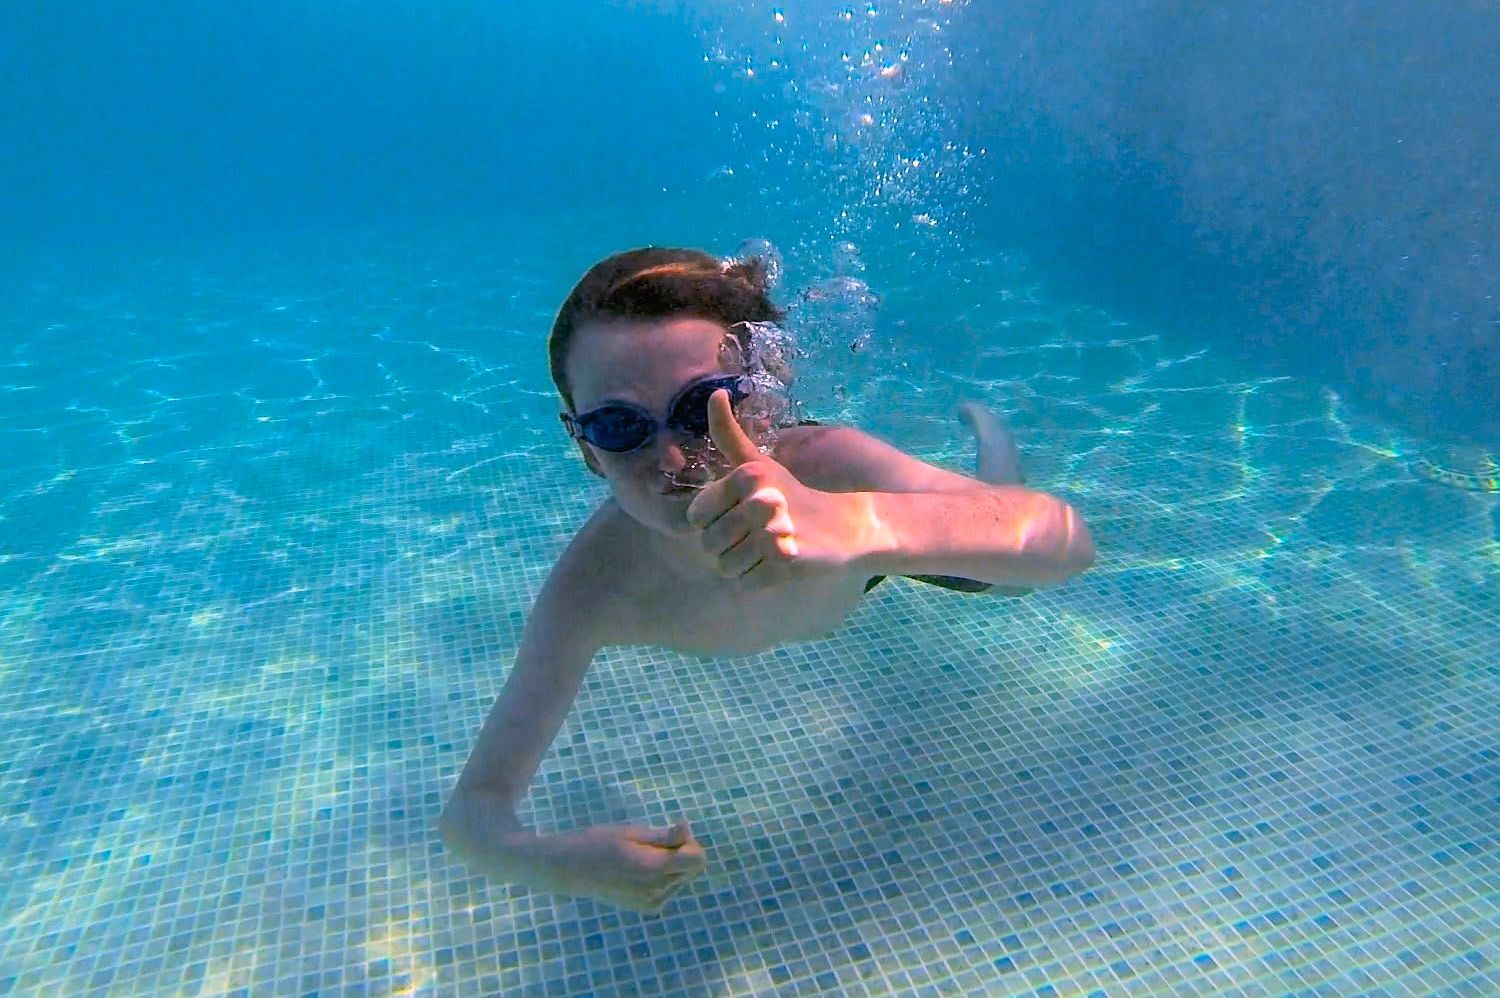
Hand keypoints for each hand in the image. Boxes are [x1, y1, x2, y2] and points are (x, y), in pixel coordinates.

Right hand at [544, 819, 706, 912]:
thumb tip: (687, 828)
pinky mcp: (648, 908)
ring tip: (642, 857)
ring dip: (672, 866)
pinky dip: (663, 878)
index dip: (689, 843)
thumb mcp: (633, 832)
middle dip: (681, 853)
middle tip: (653, 843)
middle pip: (691, 869)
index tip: (670, 834)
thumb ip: (664, 836)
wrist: (573, 870)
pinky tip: (640, 872)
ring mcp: (654, 902)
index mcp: (655, 869)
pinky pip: (669, 889)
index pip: (698, 859)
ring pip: (681, 878)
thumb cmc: (601, 843)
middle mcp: (658, 890)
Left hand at [686, 390, 876, 589]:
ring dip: (742, 564)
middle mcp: (759, 501)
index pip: (696, 516)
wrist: (846, 526)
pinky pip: (744, 584)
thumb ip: (729, 434)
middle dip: (728, 546)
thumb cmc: (792, 495)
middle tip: (755, 536)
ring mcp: (772, 533)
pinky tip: (776, 564)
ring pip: (725, 567)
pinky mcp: (786, 562)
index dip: (711, 522)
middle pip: (709, 544)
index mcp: (747, 476)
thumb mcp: (759, 464)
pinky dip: (757, 580)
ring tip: (765, 550)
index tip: (735, 517)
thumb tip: (715, 393)